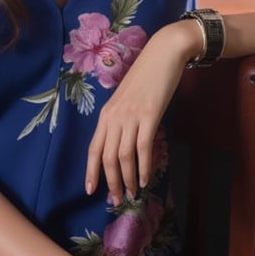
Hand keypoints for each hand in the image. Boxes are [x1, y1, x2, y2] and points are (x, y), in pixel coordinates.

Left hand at [84, 24, 185, 203]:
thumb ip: (121, 120)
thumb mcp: (127, 100)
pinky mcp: (150, 115)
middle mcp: (114, 116)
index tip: (91, 191)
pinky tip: (146, 179)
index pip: (93, 148)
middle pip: (107, 157)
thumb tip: (121, 147)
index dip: (91, 171)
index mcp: (106, 114)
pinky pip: (143, 148)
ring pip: (124, 156)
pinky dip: (144, 167)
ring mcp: (131, 116)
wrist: (163, 54)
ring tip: (133, 193)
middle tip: (117, 200)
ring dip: (128, 179)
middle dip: (111, 182)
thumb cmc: (146, 77)